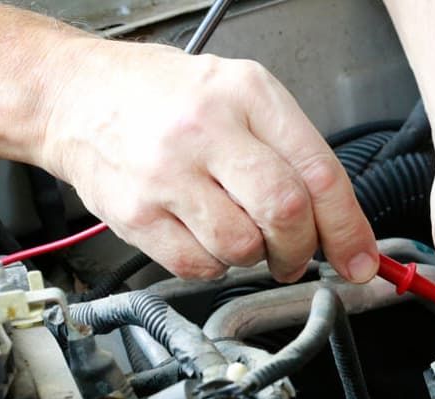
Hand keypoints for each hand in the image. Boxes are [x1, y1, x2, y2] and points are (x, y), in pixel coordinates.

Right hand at [38, 38, 377, 281]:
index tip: (360, 260)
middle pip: (285, 213)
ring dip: (253, 256)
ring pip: (242, 248)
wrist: (74, 96)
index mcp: (247, 95)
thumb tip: (343, 230)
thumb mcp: (242, 97)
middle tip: (295, 254)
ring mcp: (166, 174)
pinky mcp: (135, 213)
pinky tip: (203, 235)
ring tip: (237, 230)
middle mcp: (207, 130)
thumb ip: (295, 155)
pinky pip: (198, 266)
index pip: (319, 173)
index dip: (348, 228)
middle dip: (301, 248)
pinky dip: (213, 265)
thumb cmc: (165, 98)